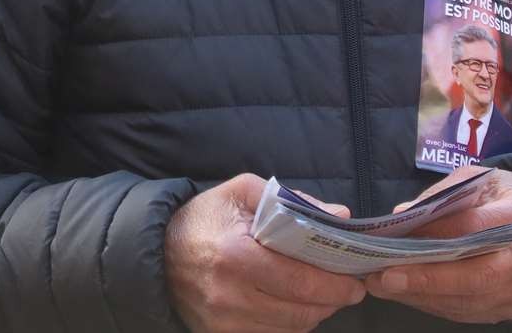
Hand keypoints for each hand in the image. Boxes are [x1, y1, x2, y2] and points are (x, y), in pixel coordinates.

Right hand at [165, 174, 366, 332]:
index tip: (355, 278)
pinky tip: (297, 306)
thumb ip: (291, 200)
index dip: (335, 282)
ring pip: (291, 328)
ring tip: (325, 295)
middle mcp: (229, 296)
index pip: (300, 279)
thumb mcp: (241, 193)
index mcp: (235, 256)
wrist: (156, 252)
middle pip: (300, 310)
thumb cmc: (203, 218)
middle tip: (349, 287)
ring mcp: (224, 322)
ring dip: (316, 314)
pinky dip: (292, 324)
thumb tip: (339, 215)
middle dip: (333, 300)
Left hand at [363, 167, 511, 323]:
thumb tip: (401, 216)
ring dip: (422, 296)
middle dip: (427, 278)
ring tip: (384, 285)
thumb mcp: (474, 179)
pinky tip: (407, 293)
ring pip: (469, 301)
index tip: (398, 241)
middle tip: (385, 277)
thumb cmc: (499, 195)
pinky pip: (468, 312)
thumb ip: (440, 196)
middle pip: (477, 275)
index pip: (477, 228)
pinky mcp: (511, 307)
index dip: (437, 235)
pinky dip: (433, 304)